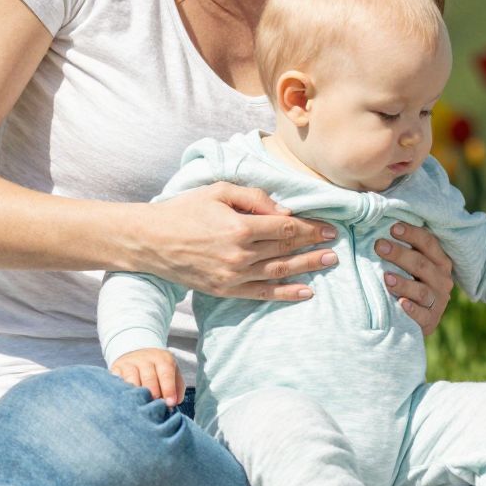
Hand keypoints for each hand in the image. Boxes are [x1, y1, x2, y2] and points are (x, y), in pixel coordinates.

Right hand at [111, 348, 183, 406]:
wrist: (138, 355)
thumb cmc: (158, 370)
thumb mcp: (172, 373)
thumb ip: (177, 388)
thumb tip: (173, 404)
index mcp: (163, 359)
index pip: (166, 374)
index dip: (169, 390)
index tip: (170, 404)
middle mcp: (146, 359)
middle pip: (149, 378)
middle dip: (153, 395)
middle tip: (155, 408)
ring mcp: (129, 363)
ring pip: (132, 380)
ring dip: (137, 396)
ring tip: (141, 407)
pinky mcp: (116, 369)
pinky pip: (119, 382)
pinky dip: (123, 393)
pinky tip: (128, 401)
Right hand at [137, 182, 336, 299]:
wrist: (149, 241)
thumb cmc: (184, 210)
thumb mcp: (219, 191)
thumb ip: (255, 197)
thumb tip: (284, 211)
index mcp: (239, 226)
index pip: (286, 228)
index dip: (310, 228)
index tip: (328, 228)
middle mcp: (239, 254)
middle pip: (286, 250)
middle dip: (314, 247)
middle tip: (336, 245)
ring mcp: (232, 275)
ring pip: (279, 272)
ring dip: (307, 268)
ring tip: (329, 263)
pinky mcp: (224, 290)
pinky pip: (261, 293)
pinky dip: (286, 294)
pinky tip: (305, 292)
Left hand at [377, 222, 454, 337]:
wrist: (414, 322)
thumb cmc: (409, 286)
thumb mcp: (412, 268)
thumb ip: (403, 251)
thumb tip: (378, 231)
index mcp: (440, 262)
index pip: (429, 243)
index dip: (412, 234)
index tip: (392, 228)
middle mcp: (442, 280)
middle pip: (422, 264)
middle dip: (400, 254)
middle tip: (380, 246)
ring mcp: (438, 301)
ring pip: (422, 291)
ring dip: (404, 283)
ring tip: (386, 277)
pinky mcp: (430, 320)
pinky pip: (422, 315)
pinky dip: (412, 309)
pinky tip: (401, 303)